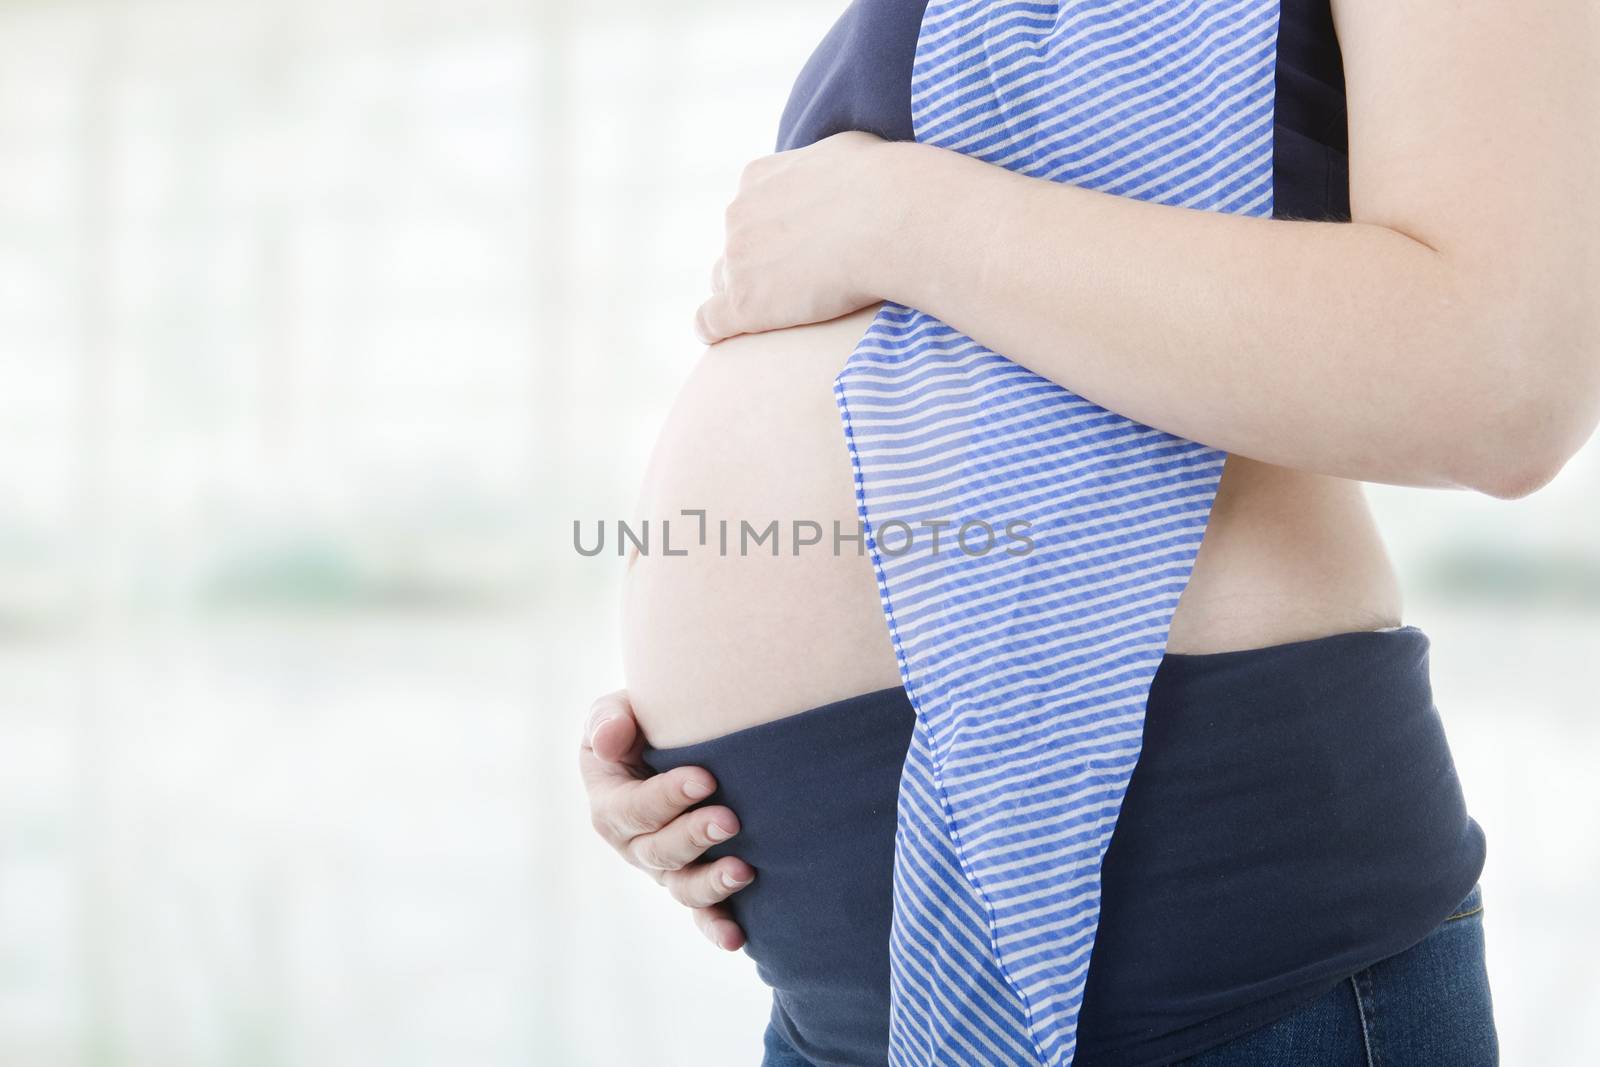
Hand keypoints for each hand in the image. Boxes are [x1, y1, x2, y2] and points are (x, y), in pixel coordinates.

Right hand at [578, 690, 753, 950]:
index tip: (706, 778)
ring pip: (682, 887)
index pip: (633, 808)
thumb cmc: (642, 725)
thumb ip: (610, 721)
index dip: (666, 797)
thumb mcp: (617, 713)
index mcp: (610, 804)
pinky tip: (737, 937)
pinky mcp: (694, 881)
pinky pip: (703, 914)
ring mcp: (666, 869)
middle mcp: (635, 844)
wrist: (670, 743)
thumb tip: (609, 741)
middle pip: (658, 851)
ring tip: (744, 871)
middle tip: (730, 820)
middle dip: (694, 837)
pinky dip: (717, 927)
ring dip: (712, 884)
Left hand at [694, 130, 897, 343]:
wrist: (890, 218)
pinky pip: (710, 321)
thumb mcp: (844, 154)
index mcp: (757, 178)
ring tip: (782, 311)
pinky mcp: (744, 302)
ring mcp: (737, 260)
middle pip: (735, 248)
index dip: (771, 235)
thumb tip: (834, 176)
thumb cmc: (882, 184)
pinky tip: (724, 339)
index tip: (798, 249)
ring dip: (748, 295)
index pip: (749, 212)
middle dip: (759, 264)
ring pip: (725, 283)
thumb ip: (822, 168)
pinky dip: (715, 330)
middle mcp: (738, 215)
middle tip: (799, 281)